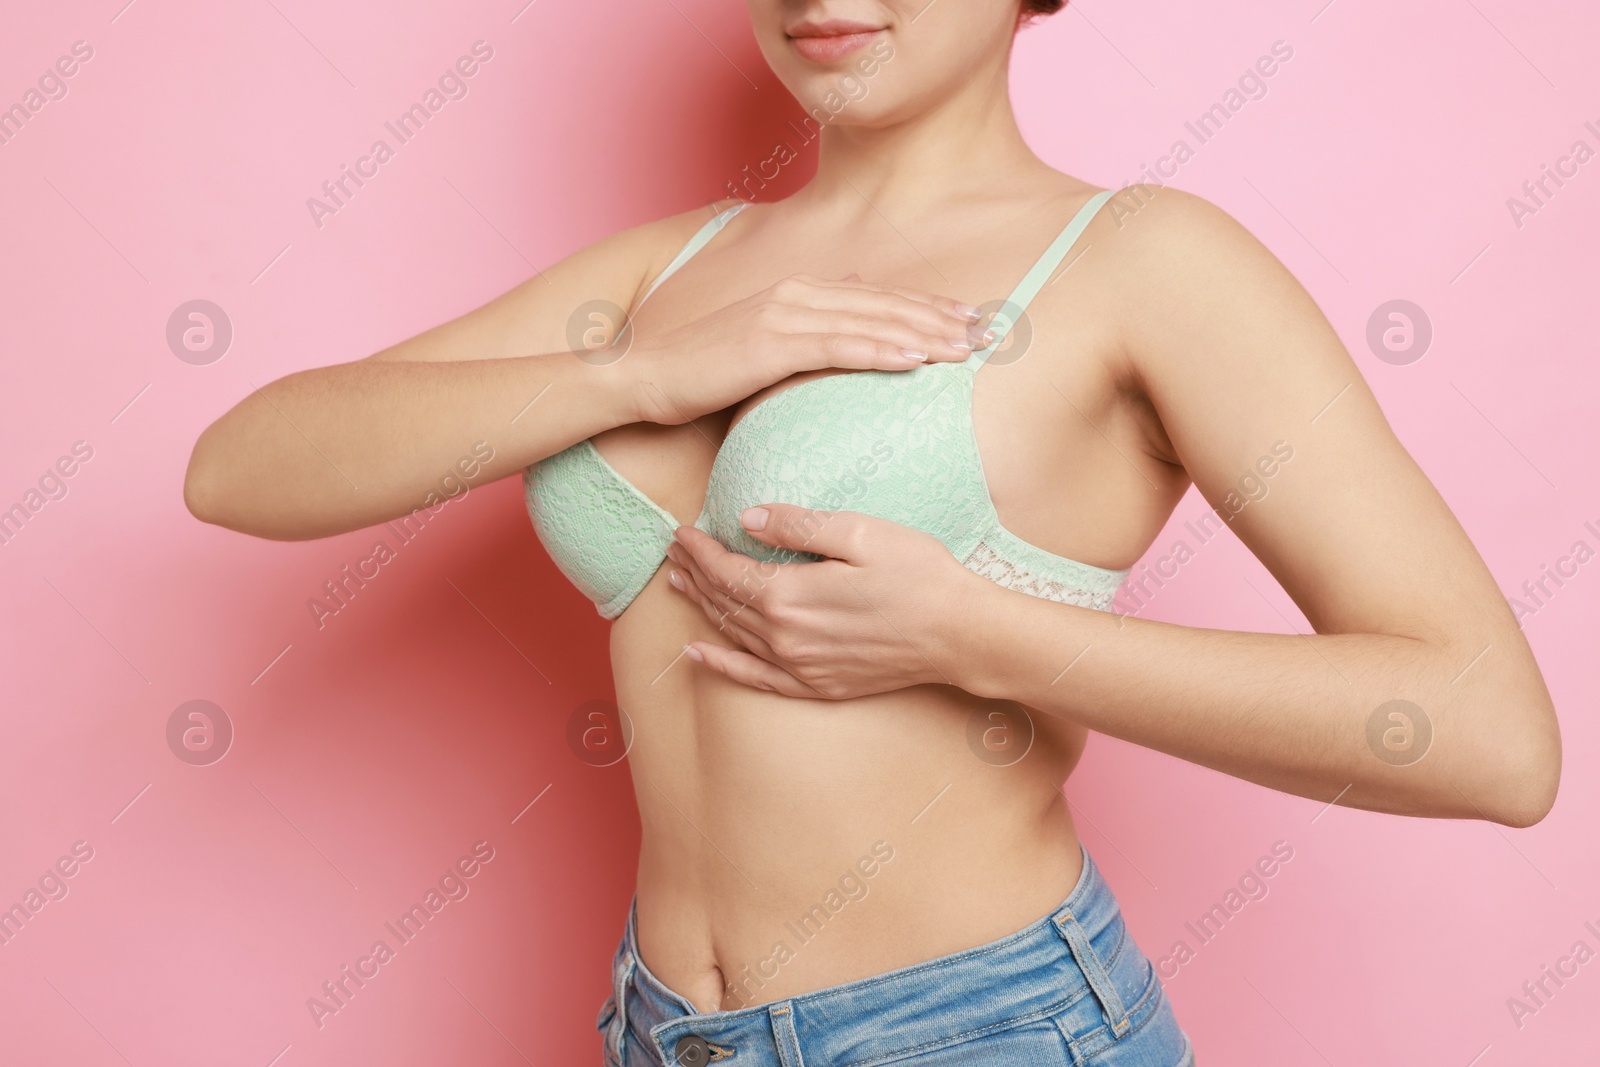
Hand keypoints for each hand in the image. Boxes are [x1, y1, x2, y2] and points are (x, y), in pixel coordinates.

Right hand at [630, 275, 988, 424]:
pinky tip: (916, 360)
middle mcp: (797, 293)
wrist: (645, 378)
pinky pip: (839, 346)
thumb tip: (844, 342)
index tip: (969, 319)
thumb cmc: (701, 375)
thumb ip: (804, 341)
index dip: (926, 306)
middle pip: (885, 305)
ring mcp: (784, 314)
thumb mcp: (761, 351)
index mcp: (798, 292)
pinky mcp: (771, 342)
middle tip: (988, 331)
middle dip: (941, 317)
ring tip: (966, 347)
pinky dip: (881, 351)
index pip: (877, 298)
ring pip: (872, 321)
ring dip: (924, 333)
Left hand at [664, 503, 981, 698]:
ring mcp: (801, 667)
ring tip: (678, 583)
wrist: (961, 635)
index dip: (699, 549)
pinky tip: (699, 654)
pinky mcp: (818, 686)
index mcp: (790, 596)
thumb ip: (797, 526)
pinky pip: (755, 679)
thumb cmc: (918, 576)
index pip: (726, 570)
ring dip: (702, 607)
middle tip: (673, 551)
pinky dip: (722, 666)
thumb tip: (745, 519)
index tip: (681, 530)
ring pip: (733, 635)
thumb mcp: (860, 532)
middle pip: (724, 602)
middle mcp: (785, 638)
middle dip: (694, 572)